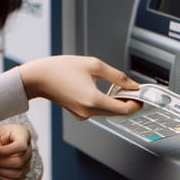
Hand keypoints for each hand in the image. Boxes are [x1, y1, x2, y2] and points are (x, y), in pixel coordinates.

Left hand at [0, 124, 31, 179]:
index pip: (20, 146)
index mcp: (23, 135)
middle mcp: (28, 151)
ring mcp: (27, 164)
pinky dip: (2, 179)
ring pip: (17, 174)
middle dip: (0, 162)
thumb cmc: (0, 135)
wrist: (3, 140)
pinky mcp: (23, 175)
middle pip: (19, 162)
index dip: (4, 151)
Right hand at [18, 55, 142, 119]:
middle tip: (133, 90)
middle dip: (127, 102)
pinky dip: (104, 103)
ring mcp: (82, 115)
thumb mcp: (92, 65)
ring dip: (116, 102)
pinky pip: (97, 110)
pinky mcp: (78, 113)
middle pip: (117, 112)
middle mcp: (89, 112)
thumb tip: (131, 84)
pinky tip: (104, 91)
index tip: (142, 97)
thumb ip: (115, 75)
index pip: (124, 110)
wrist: (38, 77)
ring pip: (107, 112)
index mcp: (93, 100)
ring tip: (119, 88)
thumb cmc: (59, 69)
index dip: (136, 104)